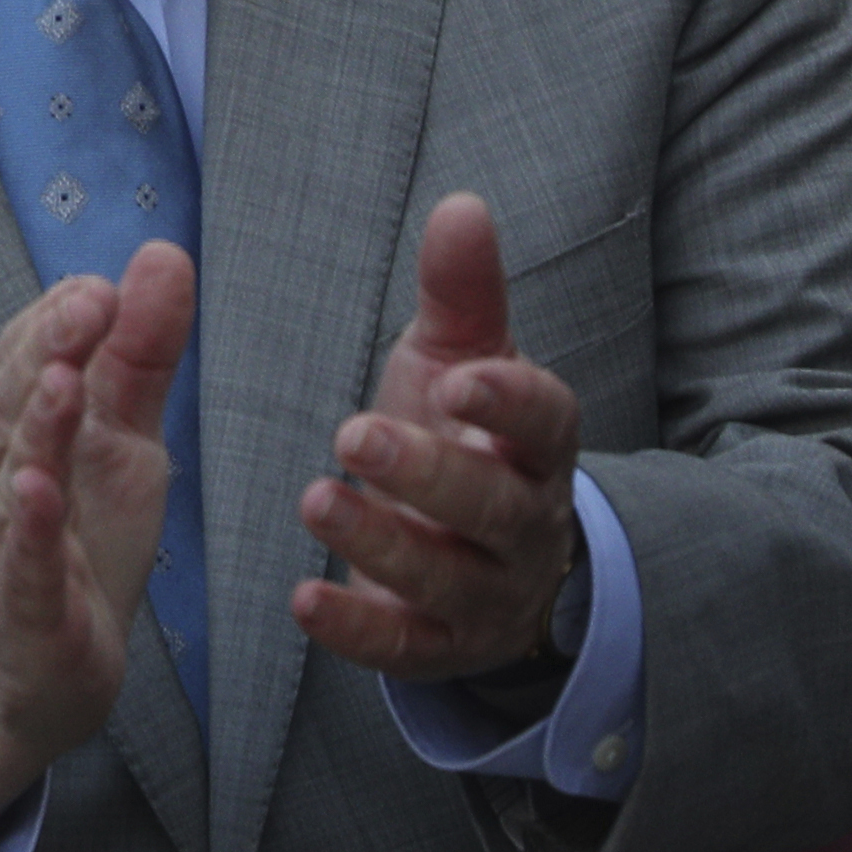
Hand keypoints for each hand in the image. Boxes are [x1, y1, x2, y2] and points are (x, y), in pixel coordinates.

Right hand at [0, 240, 196, 851]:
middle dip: (50, 349)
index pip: (30, 354)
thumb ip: (141, 355)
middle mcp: (3, 472)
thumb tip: (165, 256)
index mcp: (25, 425)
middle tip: (92, 302)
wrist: (23, 671)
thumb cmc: (75, 541)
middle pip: (16, 400)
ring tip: (64, 377)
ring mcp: (8, 541)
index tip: (108, 283)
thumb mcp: (124, 441)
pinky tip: (35, 492)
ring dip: (38, 425)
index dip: (65, 318)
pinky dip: (27, 528)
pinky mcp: (27, 608)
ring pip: (14, 474)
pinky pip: (22, 563)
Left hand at [290, 195, 582, 681]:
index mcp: (538, 446)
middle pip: (494, 505)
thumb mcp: (459, 360)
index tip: (460, 380)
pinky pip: (405, 647)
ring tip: (315, 499)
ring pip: (448, 577)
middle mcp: (526, 523)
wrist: (481, 555)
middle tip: (354, 433)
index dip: (510, 401)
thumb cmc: (464, 436)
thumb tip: (462, 204)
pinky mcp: (440, 644)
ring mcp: (487, 591)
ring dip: (381, 542)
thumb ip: (462, 293)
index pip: (548, 422)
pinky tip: (303, 600)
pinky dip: (355, 629)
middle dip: (428, 472)